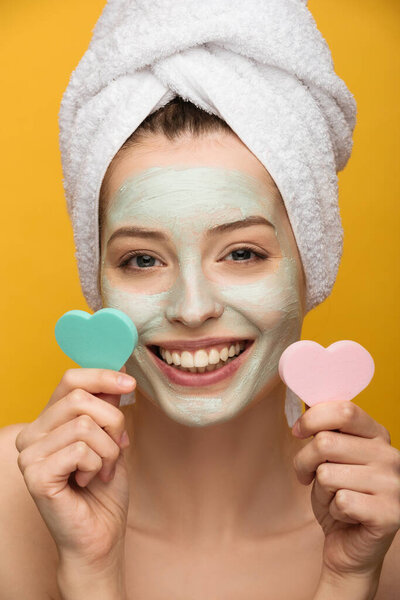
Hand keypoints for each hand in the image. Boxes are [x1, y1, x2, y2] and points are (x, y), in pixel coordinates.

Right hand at [15, 366, 135, 568]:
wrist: (100, 536)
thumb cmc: (103, 490)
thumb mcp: (110, 437)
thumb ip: (107, 407)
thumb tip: (118, 369)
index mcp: (47, 421)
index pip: (70, 379)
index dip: (102, 376)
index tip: (129, 383)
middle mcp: (31, 434)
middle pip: (81, 399)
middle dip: (113, 422)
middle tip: (116, 448)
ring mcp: (29, 455)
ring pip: (86, 424)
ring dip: (109, 449)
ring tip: (102, 470)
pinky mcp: (36, 475)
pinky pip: (81, 449)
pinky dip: (98, 465)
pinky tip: (90, 481)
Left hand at [292, 401, 399, 578]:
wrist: (350, 546)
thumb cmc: (338, 496)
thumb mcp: (330, 457)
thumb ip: (325, 431)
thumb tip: (306, 407)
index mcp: (378, 435)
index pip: (344, 410)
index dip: (313, 418)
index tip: (298, 431)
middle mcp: (391, 457)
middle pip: (326, 442)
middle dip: (305, 461)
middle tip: (309, 476)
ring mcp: (394, 485)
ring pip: (327, 474)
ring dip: (320, 491)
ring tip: (334, 498)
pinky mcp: (390, 514)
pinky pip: (340, 501)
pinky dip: (332, 510)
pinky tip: (345, 515)